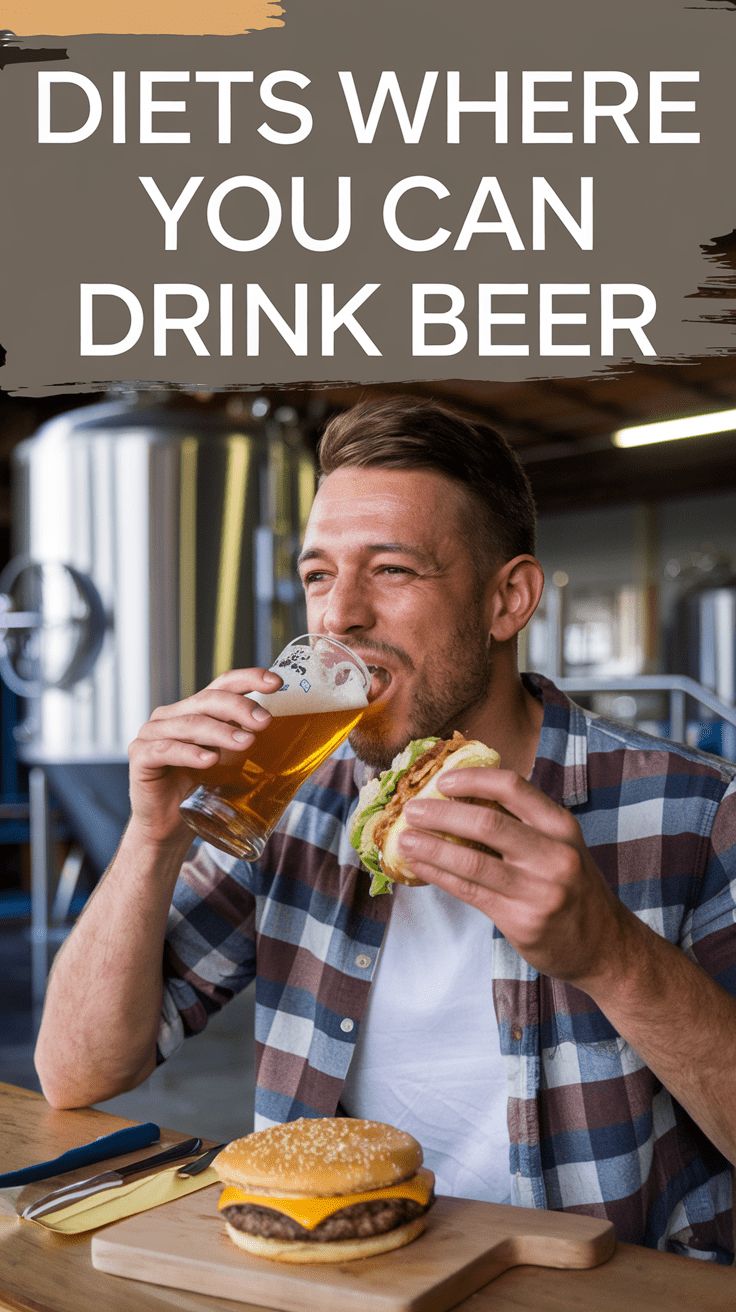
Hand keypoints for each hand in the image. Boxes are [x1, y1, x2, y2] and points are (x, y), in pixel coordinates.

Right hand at [127, 668, 281, 845]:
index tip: (276, 682)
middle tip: (265, 721)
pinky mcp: (140, 757)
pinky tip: (209, 760)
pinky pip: (166, 750)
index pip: (222, 684)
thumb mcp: (230, 760)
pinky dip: (190, 753)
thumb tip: (284, 729)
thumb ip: (245, 739)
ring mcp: (152, 733)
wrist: (168, 827)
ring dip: (221, 732)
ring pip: (190, 724)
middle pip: (208, 700)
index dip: (249, 678)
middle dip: (240, 708)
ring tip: (246, 743)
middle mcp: (172, 715)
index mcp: (195, 710)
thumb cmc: (200, 789)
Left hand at [398, 769, 627, 989]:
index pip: (513, 788)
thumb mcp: (561, 847)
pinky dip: (439, 876)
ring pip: (473, 862)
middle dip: (442, 813)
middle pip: (488, 823)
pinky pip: (470, 892)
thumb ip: (522, 825)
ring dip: (431, 847)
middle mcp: (554, 855)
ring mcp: (539, 890)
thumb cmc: (573, 889)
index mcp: (561, 827)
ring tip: (404, 838)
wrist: (605, 946)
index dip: (473, 779)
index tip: (443, 780)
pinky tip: (419, 866)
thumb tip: (460, 800)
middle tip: (411, 809)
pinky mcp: (522, 920)